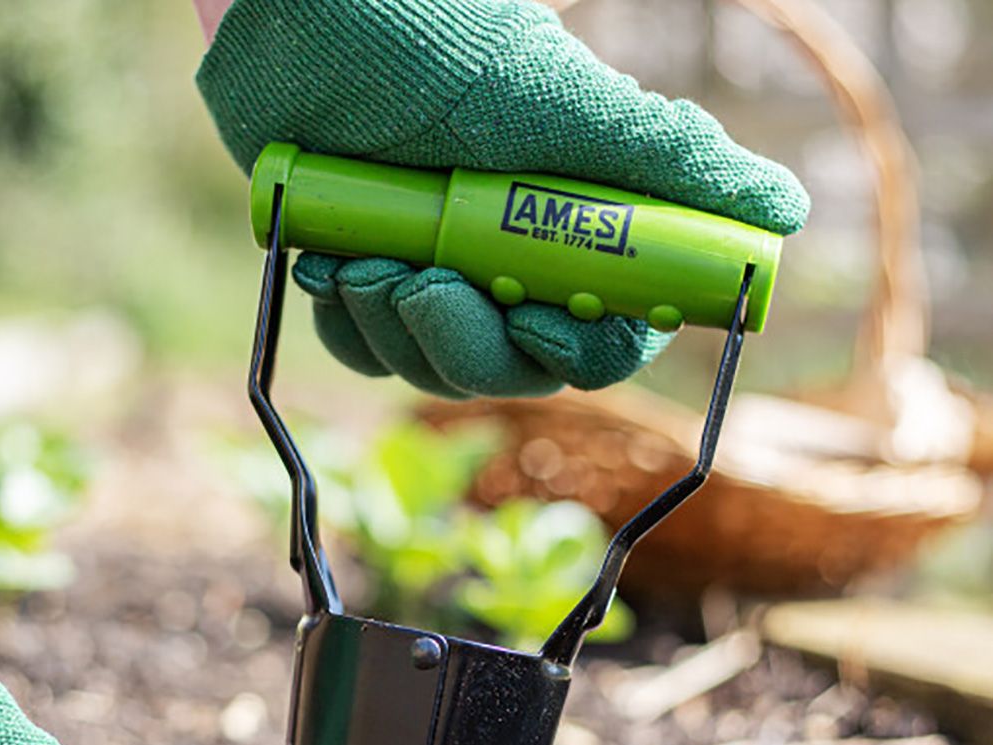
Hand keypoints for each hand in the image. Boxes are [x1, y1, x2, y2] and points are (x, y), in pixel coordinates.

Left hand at [198, 0, 808, 395]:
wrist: (301, 17)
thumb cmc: (433, 41)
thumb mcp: (561, 100)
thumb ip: (666, 160)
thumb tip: (784, 208)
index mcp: (575, 226)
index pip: (609, 333)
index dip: (582, 349)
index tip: (538, 323)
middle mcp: (510, 260)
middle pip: (515, 368)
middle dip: (465, 341)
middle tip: (420, 282)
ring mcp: (437, 272)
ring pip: (435, 366)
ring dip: (396, 326)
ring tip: (364, 255)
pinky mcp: (369, 279)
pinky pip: (366, 350)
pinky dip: (349, 322)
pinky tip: (333, 263)